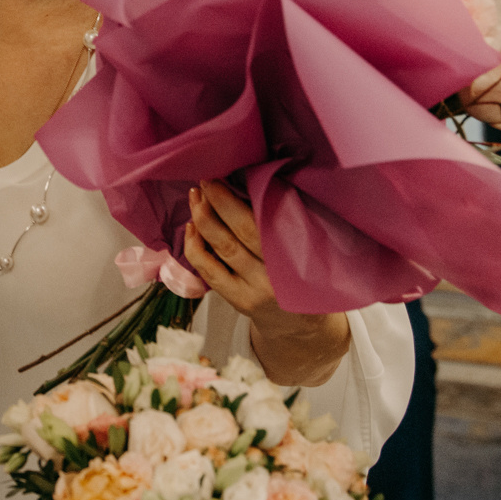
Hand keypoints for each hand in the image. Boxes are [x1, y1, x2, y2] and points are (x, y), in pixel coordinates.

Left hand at [182, 182, 349, 384]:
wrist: (302, 327)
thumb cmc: (305, 276)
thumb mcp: (310, 250)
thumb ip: (290, 223)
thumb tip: (259, 181)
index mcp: (297, 255)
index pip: (267, 220)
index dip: (244, 197)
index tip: (229, 172)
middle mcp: (277, 273)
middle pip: (242, 231)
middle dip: (220, 201)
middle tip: (206, 178)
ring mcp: (255, 289)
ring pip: (223, 248)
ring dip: (204, 219)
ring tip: (195, 195)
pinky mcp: (238, 300)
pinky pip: (209, 271)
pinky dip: (195, 248)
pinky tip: (190, 227)